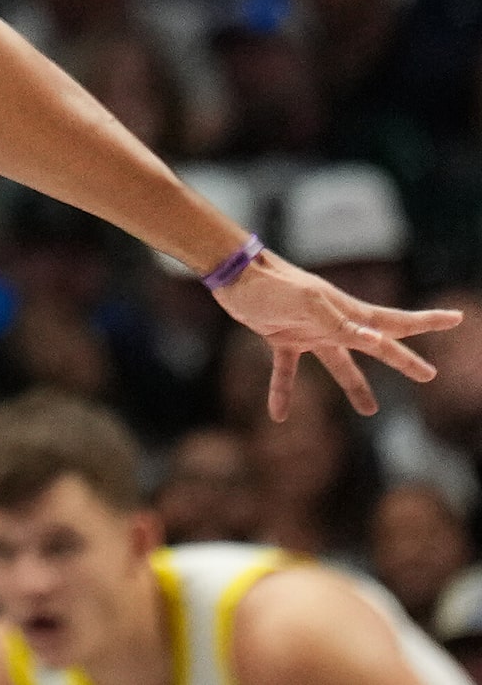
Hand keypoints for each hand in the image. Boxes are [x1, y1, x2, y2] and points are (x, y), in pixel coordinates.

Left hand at [213, 250, 463, 417]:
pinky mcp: (281, 337)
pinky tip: (279, 415)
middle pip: (376, 347)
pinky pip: (287, 371)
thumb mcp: (308, 303)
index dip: (427, 322)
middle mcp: (334, 323)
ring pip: (338, 364)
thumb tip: (377, 341)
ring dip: (354, 386)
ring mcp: (308, 331)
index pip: (395, 322)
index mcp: (347, 313)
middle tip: (429, 375)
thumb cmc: (272, 284)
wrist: (232, 274)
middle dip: (403, 360)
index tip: (457, 317)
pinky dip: (284, 392)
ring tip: (369, 410)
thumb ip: (341, 323)